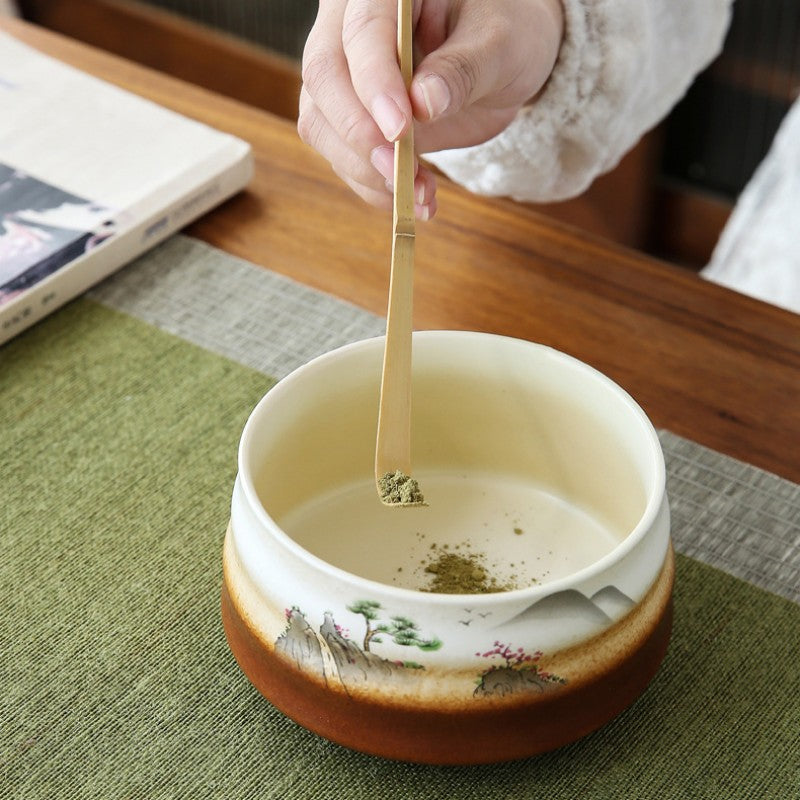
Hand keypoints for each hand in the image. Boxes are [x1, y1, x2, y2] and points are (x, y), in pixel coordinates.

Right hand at [298, 0, 563, 219]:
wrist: (501, 62)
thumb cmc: (504, 35)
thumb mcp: (500, 45)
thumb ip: (463, 70)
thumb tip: (424, 104)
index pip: (362, 31)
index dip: (374, 82)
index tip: (399, 130)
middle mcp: (348, 24)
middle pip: (323, 76)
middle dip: (359, 133)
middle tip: (399, 171)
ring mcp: (342, 73)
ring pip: (321, 122)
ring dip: (365, 169)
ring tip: (419, 193)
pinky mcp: (347, 117)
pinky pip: (341, 155)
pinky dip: (375, 186)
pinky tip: (416, 199)